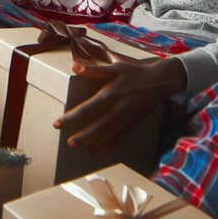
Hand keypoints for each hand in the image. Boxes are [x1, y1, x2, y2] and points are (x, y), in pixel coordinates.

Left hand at [53, 56, 185, 152]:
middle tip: (69, 143)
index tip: (58, 124)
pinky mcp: (134, 123)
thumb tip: (74, 67)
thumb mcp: (114, 67)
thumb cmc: (134, 72)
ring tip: (83, 151)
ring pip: (108, 135)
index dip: (71, 118)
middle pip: (96, 127)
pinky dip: (112, 145)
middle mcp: (116, 111)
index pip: (86, 110)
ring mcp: (126, 119)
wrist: (159, 81)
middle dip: (82, 136)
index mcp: (108, 95)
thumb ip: (94, 70)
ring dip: (95, 143)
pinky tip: (104, 151)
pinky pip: (122, 137)